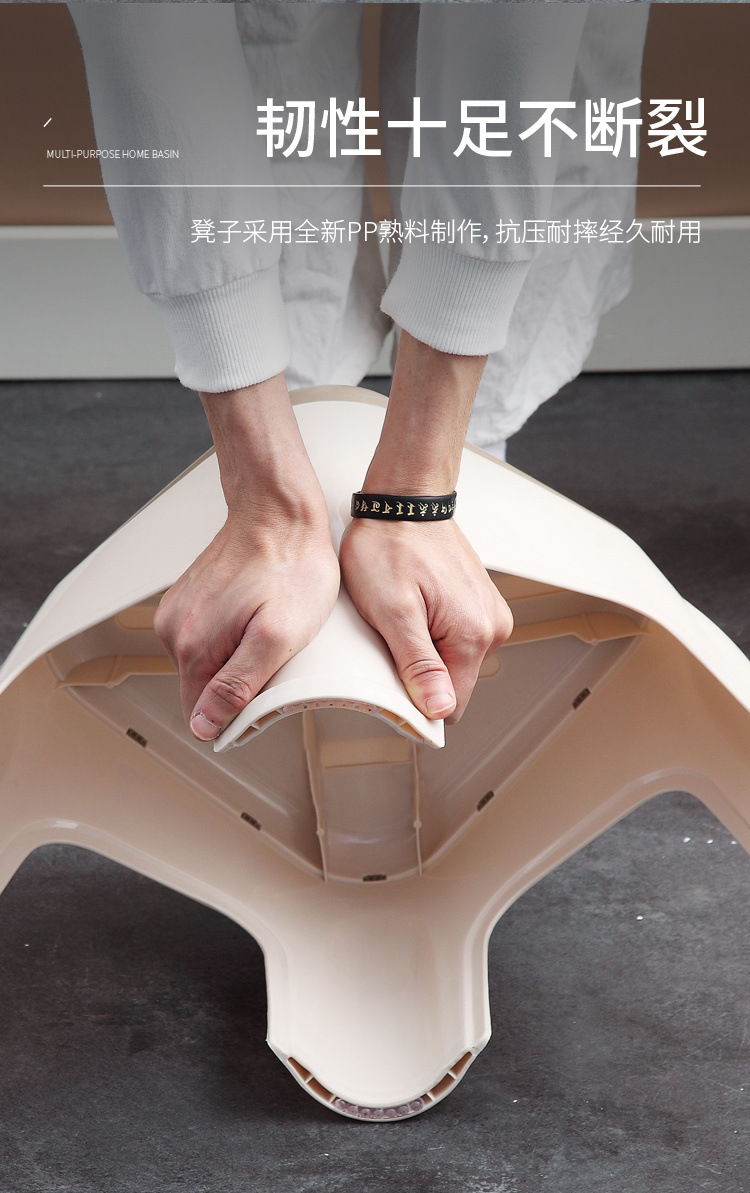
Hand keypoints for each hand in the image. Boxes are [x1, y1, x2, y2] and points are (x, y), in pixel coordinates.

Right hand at [154, 512, 338, 739]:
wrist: (279, 512)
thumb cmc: (290, 567)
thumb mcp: (278, 636)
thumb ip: (238, 686)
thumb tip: (205, 726)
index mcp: (192, 645)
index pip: (200, 715)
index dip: (236, 714)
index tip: (264, 690)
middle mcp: (174, 629)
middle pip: (204, 688)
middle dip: (239, 682)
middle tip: (273, 651)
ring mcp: (179, 611)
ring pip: (207, 662)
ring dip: (237, 655)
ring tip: (267, 627)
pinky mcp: (189, 597)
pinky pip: (208, 636)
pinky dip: (232, 633)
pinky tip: (255, 613)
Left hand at [340, 517, 511, 722]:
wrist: (403, 501)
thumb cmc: (390, 545)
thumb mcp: (392, 611)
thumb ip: (418, 665)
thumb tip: (440, 709)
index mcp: (474, 633)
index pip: (452, 705)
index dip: (419, 701)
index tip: (393, 676)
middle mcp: (492, 626)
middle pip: (452, 683)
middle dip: (419, 670)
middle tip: (392, 633)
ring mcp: (488, 613)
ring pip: (452, 660)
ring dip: (424, 648)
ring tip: (402, 613)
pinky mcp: (478, 603)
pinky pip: (454, 637)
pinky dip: (431, 630)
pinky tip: (413, 605)